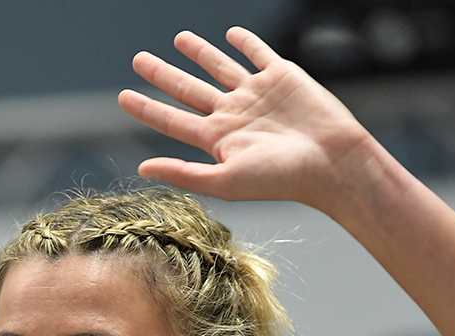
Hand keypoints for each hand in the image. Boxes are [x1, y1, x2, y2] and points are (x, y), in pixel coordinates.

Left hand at [119, 27, 372, 206]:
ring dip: (199, 53)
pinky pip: (257, 54)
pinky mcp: (281, 77)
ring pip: (219, 67)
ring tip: (179, 39)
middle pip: (187, 88)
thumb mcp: (225, 181)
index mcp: (217, 139)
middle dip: (162, 74)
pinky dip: (245, 43)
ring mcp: (256, 94)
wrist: (331, 161)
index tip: (122, 95)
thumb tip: (141, 168)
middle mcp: (232, 114)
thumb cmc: (281, 179)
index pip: (171, 119)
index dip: (146, 107)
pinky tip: (231, 35)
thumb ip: (183, 173)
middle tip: (138, 59)